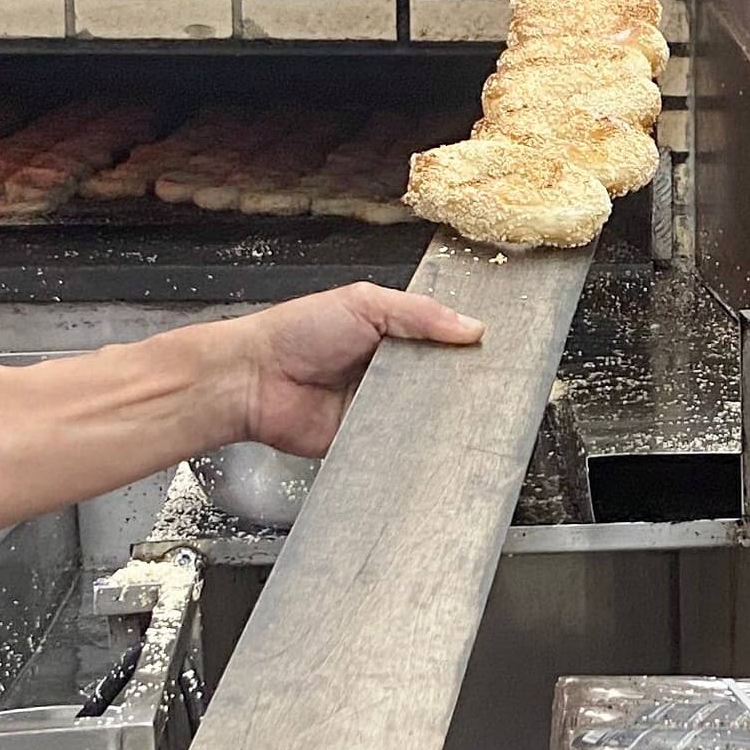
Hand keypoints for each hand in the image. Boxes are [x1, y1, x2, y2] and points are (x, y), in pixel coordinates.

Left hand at [213, 282, 482, 455]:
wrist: (254, 380)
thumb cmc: (295, 333)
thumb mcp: (363, 303)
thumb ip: (419, 313)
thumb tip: (472, 327)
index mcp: (393, 334)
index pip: (445, 342)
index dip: (468, 349)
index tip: (495, 354)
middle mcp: (391, 372)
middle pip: (442, 382)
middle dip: (461, 386)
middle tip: (486, 388)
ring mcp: (381, 409)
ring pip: (427, 417)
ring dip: (440, 418)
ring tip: (463, 416)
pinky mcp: (369, 442)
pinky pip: (401, 446)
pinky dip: (413, 446)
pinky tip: (429, 442)